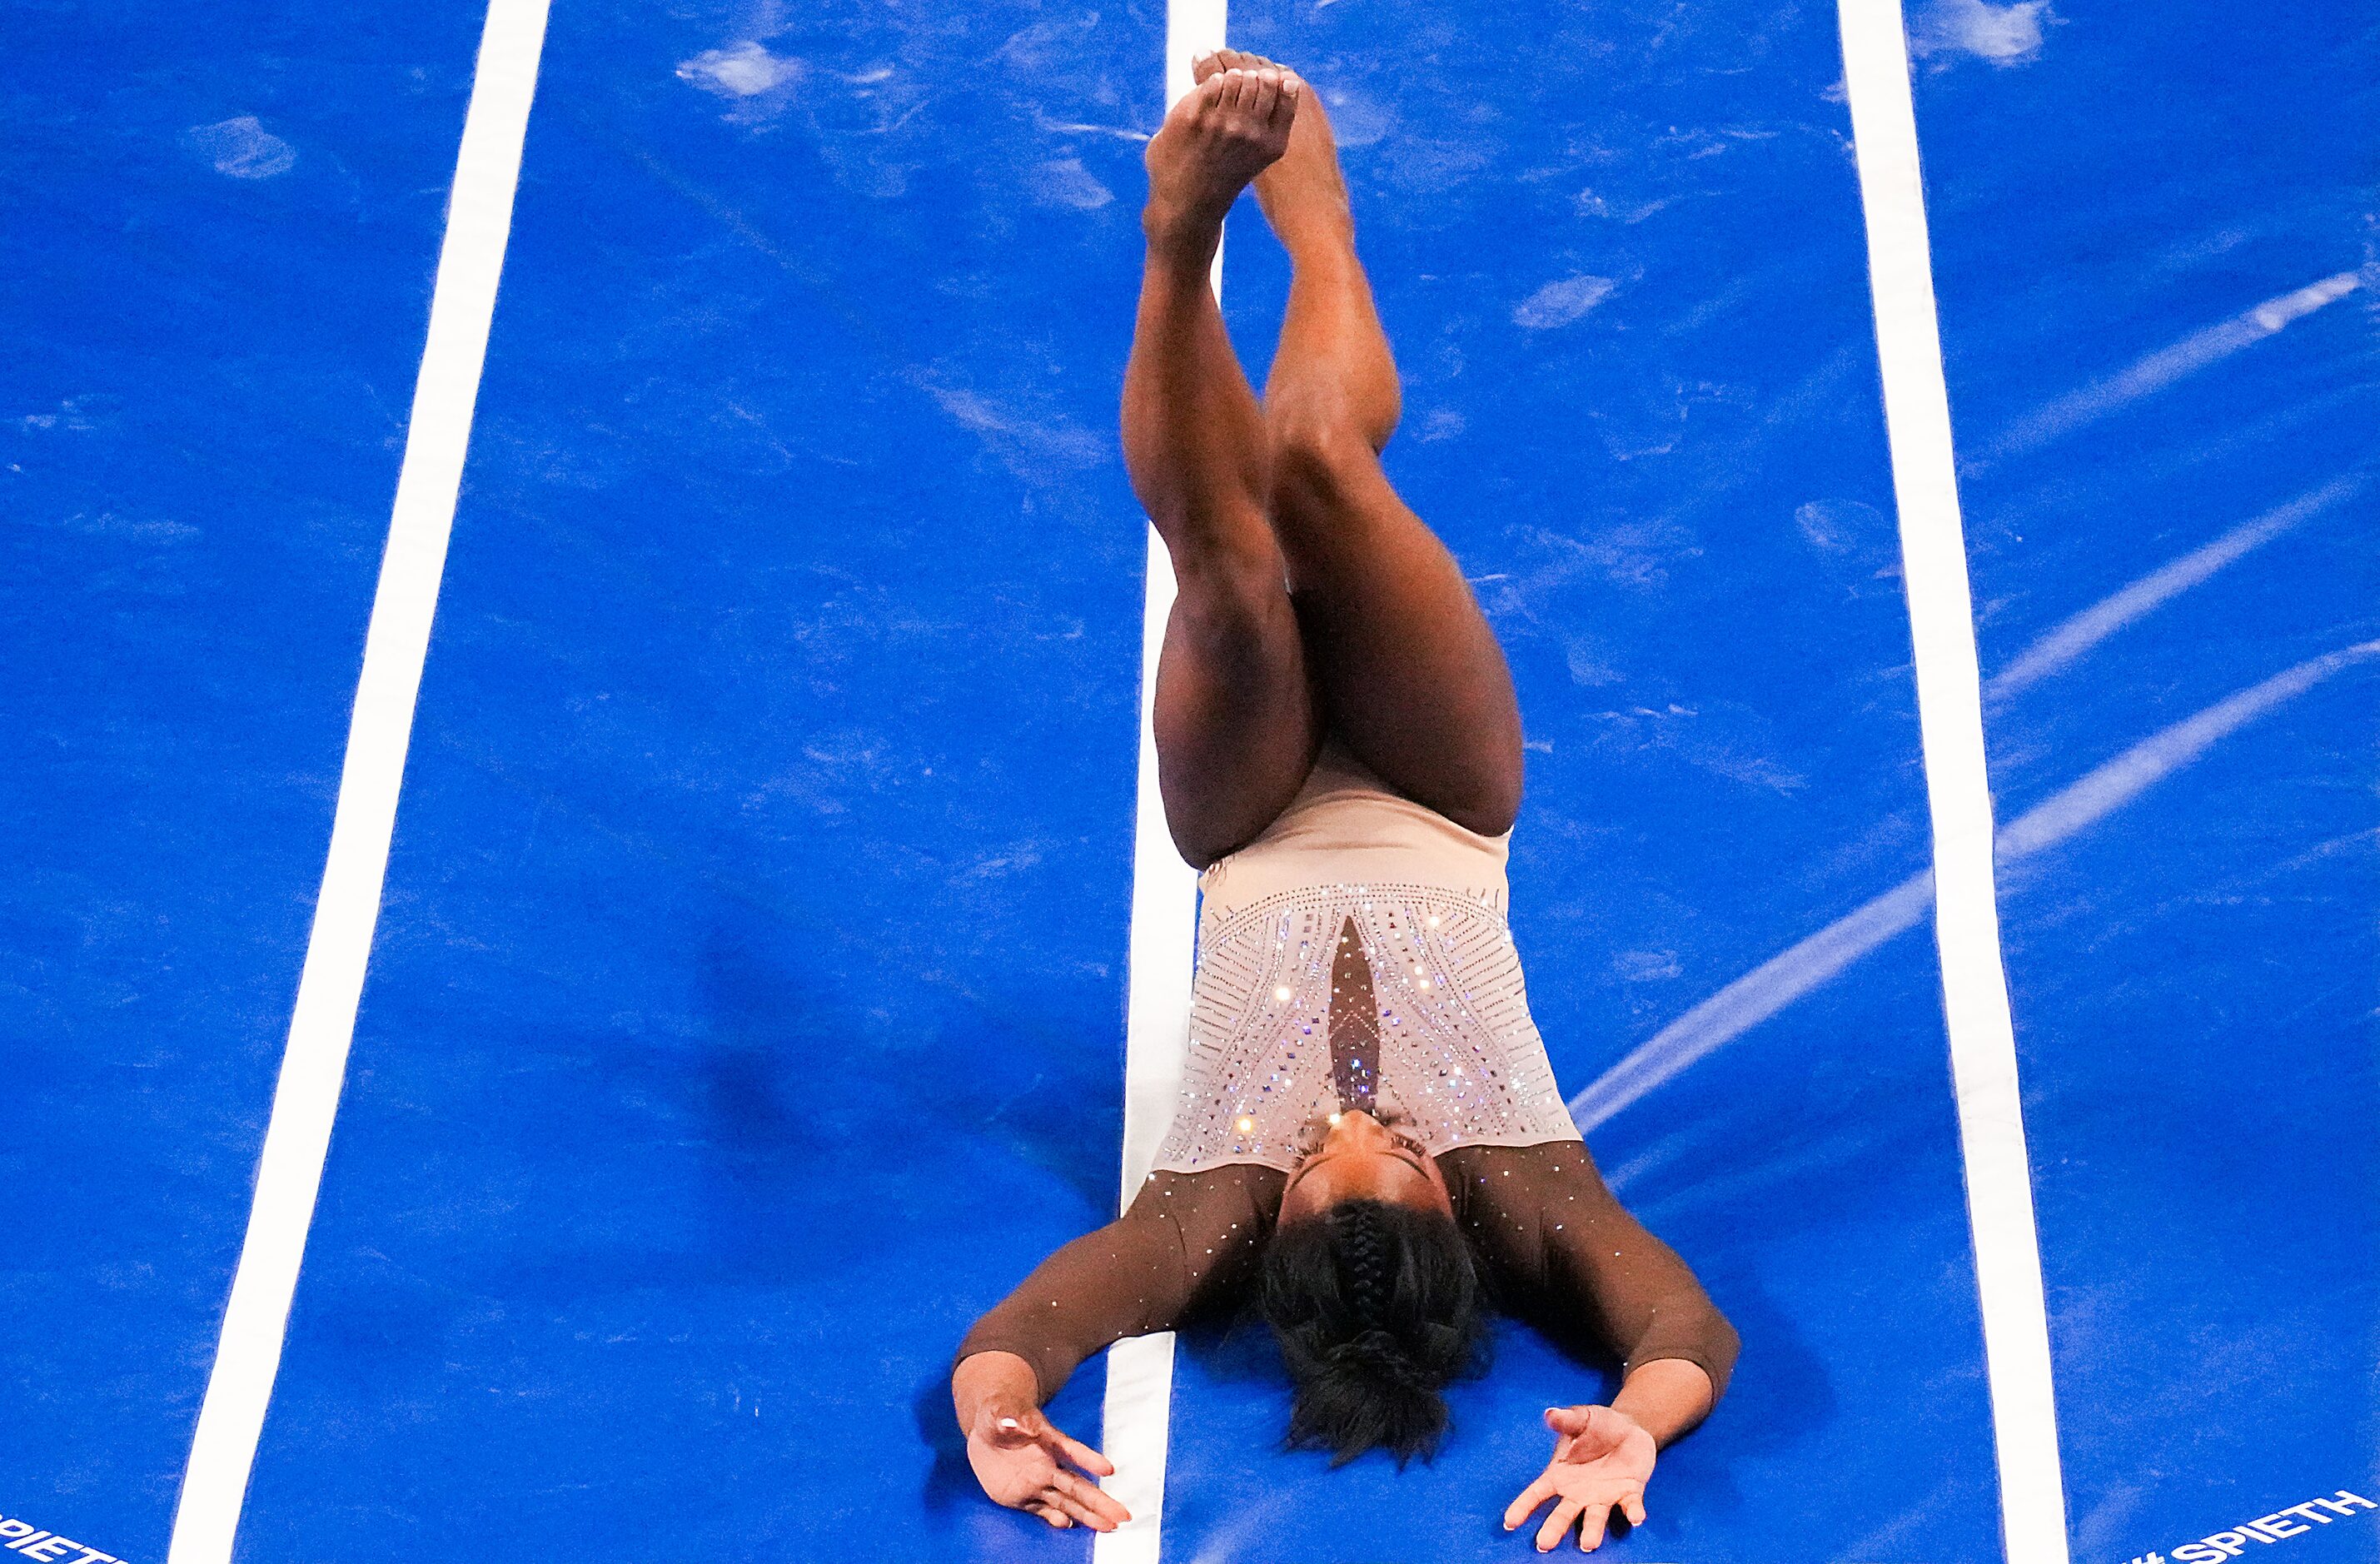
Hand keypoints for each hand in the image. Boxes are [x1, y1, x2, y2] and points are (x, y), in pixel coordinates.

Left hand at [965, 1401, 1130, 1532]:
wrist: (986, 1431)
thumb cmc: (997, 1414)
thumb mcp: (997, 1410)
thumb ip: (1006, 1416)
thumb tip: (1012, 1422)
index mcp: (1046, 1440)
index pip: (1071, 1451)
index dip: (1089, 1459)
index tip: (1109, 1469)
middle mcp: (1047, 1464)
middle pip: (1077, 1485)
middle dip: (1099, 1500)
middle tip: (1122, 1514)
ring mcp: (1037, 1483)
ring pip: (1067, 1502)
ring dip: (1087, 1515)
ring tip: (1110, 1527)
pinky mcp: (1023, 1497)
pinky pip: (1042, 1510)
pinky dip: (1055, 1519)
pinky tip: (1069, 1526)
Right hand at [1503, 1404, 1656, 1551]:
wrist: (1630, 1427)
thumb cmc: (1598, 1425)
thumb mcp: (1581, 1418)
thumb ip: (1566, 1420)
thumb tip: (1550, 1414)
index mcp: (1560, 1475)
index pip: (1538, 1493)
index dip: (1523, 1506)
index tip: (1510, 1522)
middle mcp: (1579, 1492)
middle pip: (1563, 1513)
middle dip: (1555, 1528)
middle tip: (1544, 1544)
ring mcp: (1604, 1495)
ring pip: (1595, 1517)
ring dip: (1592, 1530)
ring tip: (1589, 1543)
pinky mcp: (1629, 1493)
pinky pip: (1630, 1505)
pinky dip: (1633, 1512)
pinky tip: (1636, 1518)